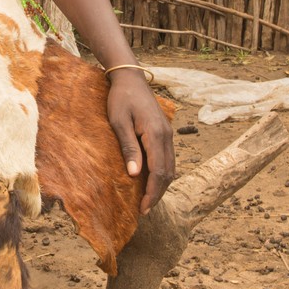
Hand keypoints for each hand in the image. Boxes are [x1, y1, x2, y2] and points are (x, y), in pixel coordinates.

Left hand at [106, 70, 174, 213]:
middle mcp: (166, 136)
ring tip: (147, 200)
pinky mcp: (164, 132)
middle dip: (158, 193)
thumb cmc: (120, 98)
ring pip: (170, 166)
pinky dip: (161, 173)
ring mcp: (167, 134)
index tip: (143, 209)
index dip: (152, 193)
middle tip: (144, 210)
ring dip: (161, 185)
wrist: (130, 78)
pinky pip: (167, 158)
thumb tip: (134, 175)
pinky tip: (151, 180)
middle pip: (168, 173)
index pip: (158, 171)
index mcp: (155, 134)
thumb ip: (128, 148)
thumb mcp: (119, 122)